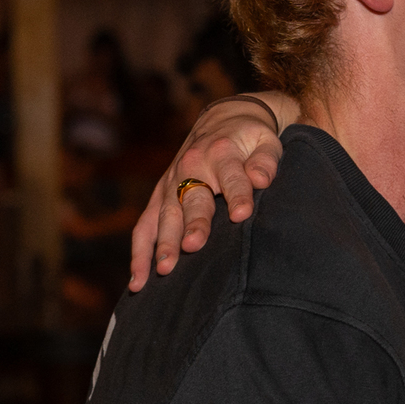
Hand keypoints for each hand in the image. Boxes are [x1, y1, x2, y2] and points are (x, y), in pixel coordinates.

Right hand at [126, 97, 289, 289]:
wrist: (223, 121)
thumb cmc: (250, 139)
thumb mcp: (265, 142)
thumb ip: (266, 161)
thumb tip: (262, 179)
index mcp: (221, 152)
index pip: (232, 176)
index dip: (237, 195)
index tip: (241, 215)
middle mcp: (190, 167)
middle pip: (191, 199)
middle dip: (192, 223)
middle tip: (194, 245)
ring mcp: (170, 184)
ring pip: (164, 216)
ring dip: (164, 243)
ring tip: (165, 269)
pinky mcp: (159, 198)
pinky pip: (144, 228)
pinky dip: (139, 254)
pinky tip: (138, 282)